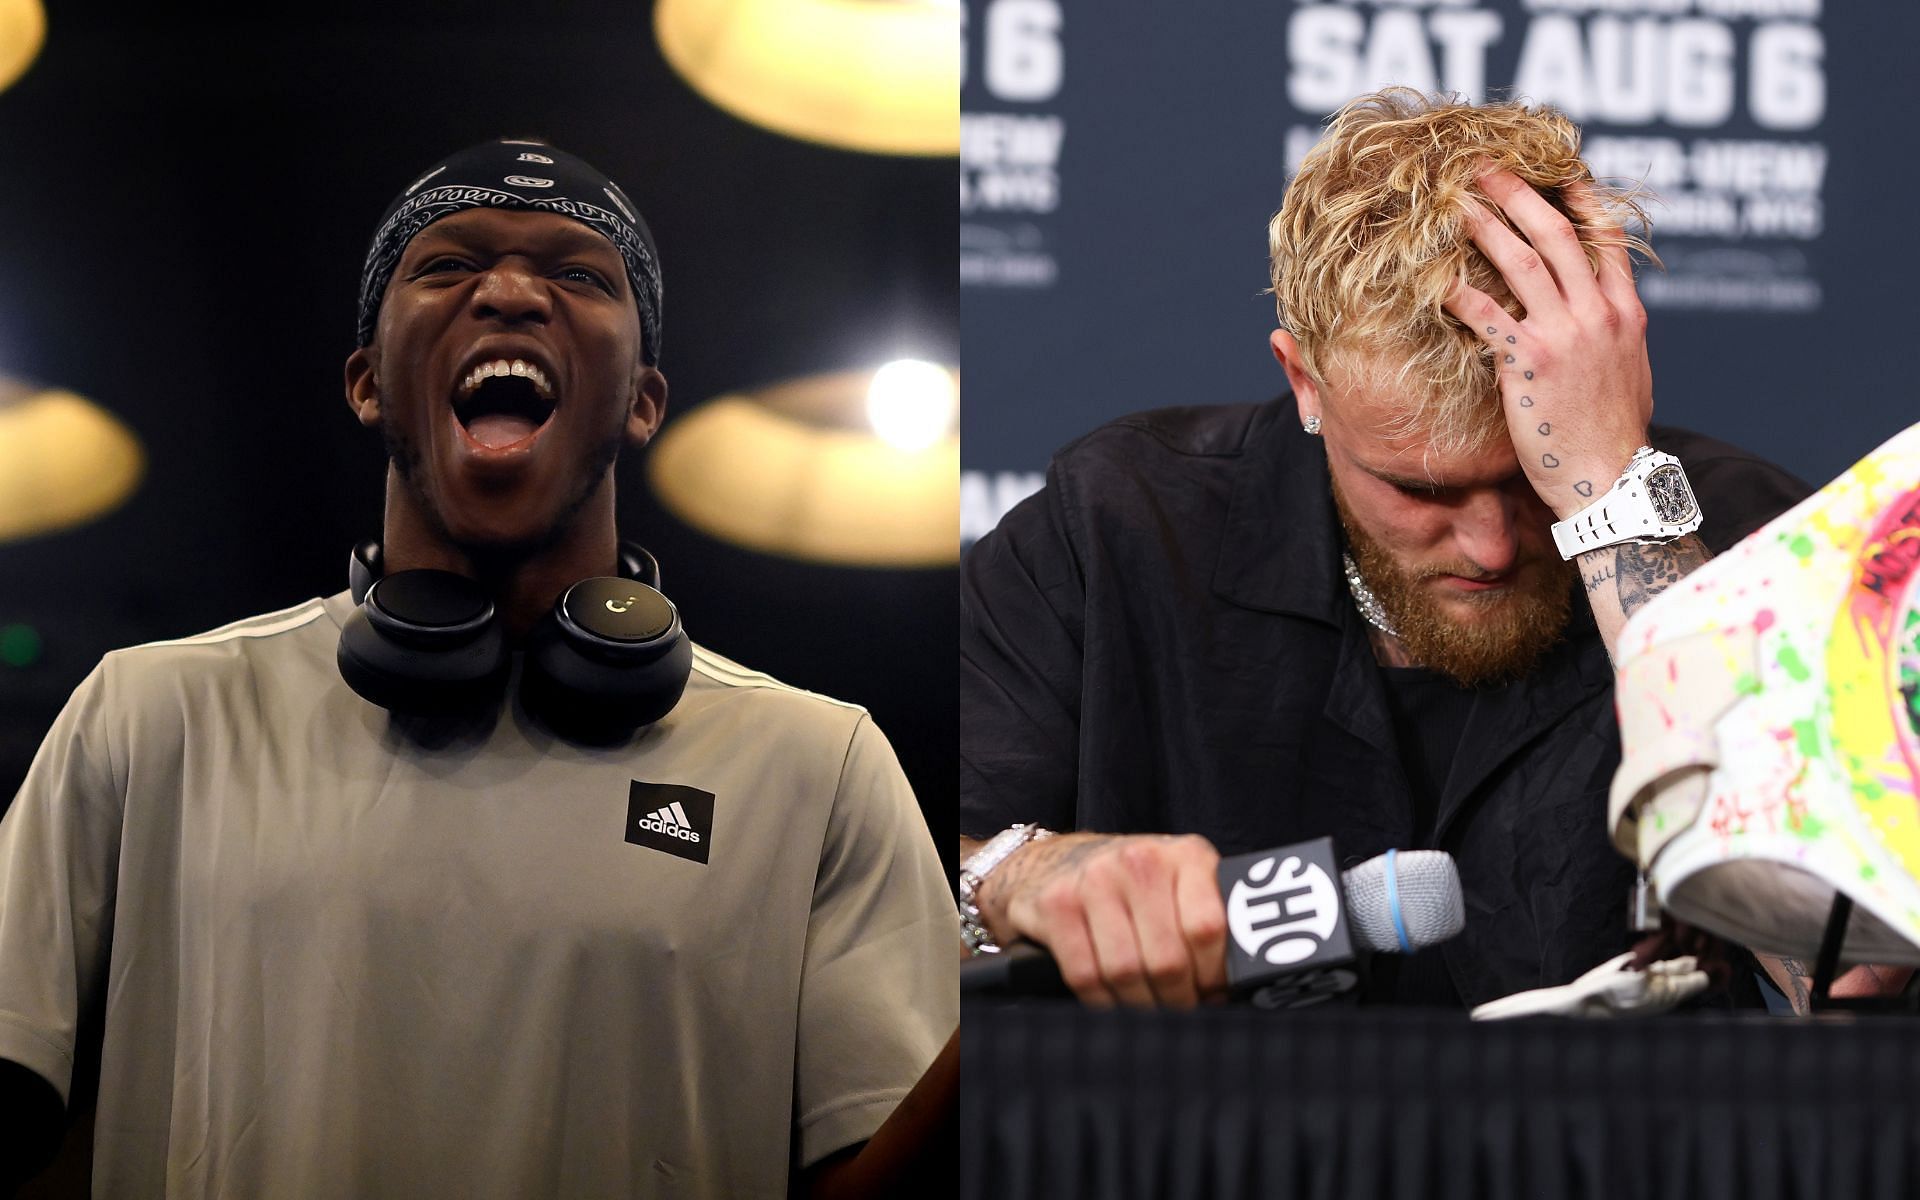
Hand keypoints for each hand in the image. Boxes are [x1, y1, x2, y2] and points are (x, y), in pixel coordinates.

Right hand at [974, 832, 1227, 1008]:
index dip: (1213, 976)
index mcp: (1187, 855)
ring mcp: (1094, 879)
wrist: (1058, 862)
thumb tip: (1244, 984)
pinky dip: (1103, 1003)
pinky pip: (1085, 975)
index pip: (1207, 929)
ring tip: (1153, 1012)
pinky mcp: (1057, 904)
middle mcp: (1140, 860)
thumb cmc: (1136, 887)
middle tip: (1182, 1012)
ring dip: (1142, 1007)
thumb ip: (1213, 921)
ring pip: (1126, 972)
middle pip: (1167, 960)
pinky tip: (1116, 1003)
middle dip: (1179, 1000)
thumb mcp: (1184, 886)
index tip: (1213, 996)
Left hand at [1442, 170, 1651, 519]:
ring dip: (1485, 226)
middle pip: (1557, 234)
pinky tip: (1435, 277)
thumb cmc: (1613, 433)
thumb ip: (1611, 333)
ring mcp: (1565, 334)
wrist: (1610, 478)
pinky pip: (1487, 316)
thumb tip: (1598, 315)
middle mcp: (1597, 313)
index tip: (1556, 170)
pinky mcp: (1530, 362)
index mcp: (1625, 311)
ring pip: (1522, 262)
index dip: (1579, 198)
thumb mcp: (1628, 370)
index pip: (1605, 238)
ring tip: (1456, 203)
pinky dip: (1459, 292)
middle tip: (1486, 169)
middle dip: (1519, 195)